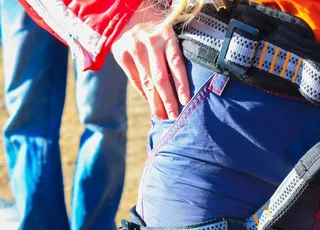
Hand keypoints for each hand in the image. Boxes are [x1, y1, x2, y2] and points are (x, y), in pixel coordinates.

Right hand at [112, 5, 189, 119]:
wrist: (124, 10)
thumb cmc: (155, 26)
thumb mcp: (168, 32)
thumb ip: (173, 53)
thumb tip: (182, 84)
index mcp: (166, 36)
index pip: (176, 64)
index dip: (181, 84)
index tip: (186, 101)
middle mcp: (149, 43)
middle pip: (160, 78)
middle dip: (168, 100)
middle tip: (175, 117)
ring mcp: (133, 49)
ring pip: (147, 82)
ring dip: (155, 102)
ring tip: (163, 116)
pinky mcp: (120, 54)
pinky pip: (134, 79)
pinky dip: (144, 92)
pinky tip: (151, 102)